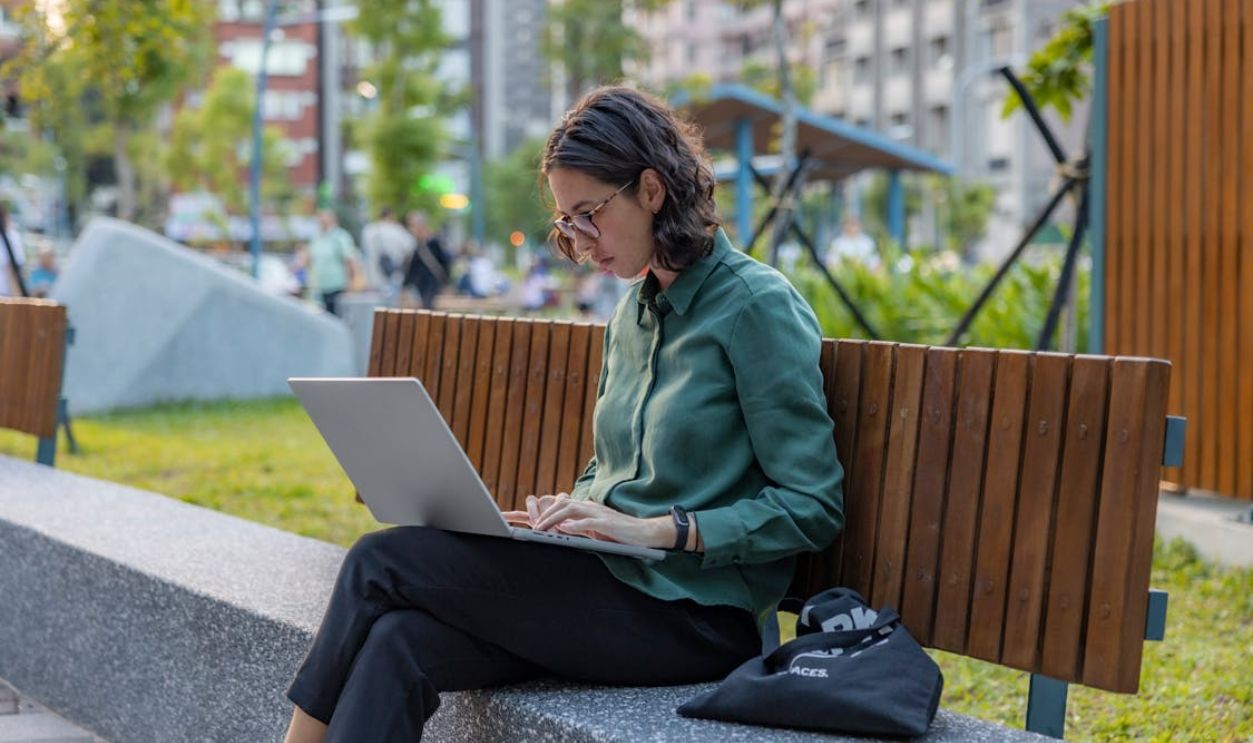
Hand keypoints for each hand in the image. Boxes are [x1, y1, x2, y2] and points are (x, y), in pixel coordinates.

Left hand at [501, 493, 673, 548]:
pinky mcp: (606, 522)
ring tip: (540, 528)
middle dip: (540, 513)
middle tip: (525, 525)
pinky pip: (587, 521)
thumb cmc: (619, 534)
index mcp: (584, 508)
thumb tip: (558, 534)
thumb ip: (577, 529)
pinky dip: (574, 525)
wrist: (644, 533)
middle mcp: (588, 506)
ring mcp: (597, 512)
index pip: (557, 505)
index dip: (537, 511)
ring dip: (553, 519)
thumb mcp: (594, 531)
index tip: (516, 518)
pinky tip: (563, 530)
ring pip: (569, 510)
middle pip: (559, 504)